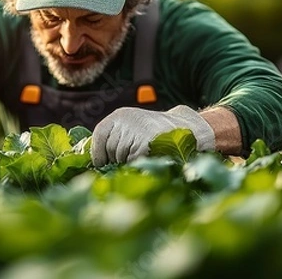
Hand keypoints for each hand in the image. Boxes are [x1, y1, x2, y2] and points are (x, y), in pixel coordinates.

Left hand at [91, 105, 215, 166]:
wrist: (189, 128)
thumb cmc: (157, 134)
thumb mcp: (133, 128)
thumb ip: (113, 139)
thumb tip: (93, 162)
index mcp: (119, 116)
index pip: (99, 136)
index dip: (98, 153)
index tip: (101, 163)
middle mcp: (125, 120)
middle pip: (109, 150)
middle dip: (116, 160)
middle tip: (133, 157)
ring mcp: (135, 131)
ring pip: (119, 158)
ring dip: (129, 164)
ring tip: (146, 155)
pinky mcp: (144, 145)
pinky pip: (132, 164)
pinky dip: (139, 166)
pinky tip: (151, 159)